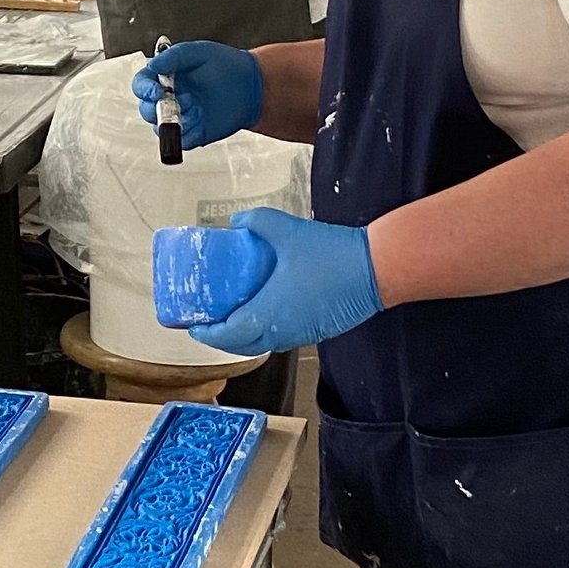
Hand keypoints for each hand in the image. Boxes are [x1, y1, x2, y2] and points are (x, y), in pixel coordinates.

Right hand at [133, 41, 262, 149]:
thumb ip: (172, 57)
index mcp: (165, 78)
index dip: (144, 89)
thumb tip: (152, 66)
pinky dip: (184, 134)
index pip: (141, 85)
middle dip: (156, 106)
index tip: (155, 90)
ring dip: (171, 118)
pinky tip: (198, 120)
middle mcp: (169, 98)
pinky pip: (179, 141)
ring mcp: (180, 117)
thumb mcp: (197, 52)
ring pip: (160, 127)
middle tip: (176, 98)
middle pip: (146, 109)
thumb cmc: (225, 65)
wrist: (250, 84)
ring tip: (192, 105)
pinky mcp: (193, 133)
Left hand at [191, 208, 381, 355]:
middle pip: (241, 346)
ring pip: (263, 344)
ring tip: (233, 316)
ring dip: (243, 336)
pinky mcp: (316, 331)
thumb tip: (237, 221)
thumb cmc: (332, 255)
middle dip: (221, 338)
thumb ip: (256, 223)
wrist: (376, 270)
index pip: (227, 335)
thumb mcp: (286, 230)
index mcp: (268, 314)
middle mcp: (281, 332)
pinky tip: (266, 310)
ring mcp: (301, 335)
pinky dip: (266, 331)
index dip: (206, 333)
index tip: (193, 324)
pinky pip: (282, 338)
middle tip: (209, 321)